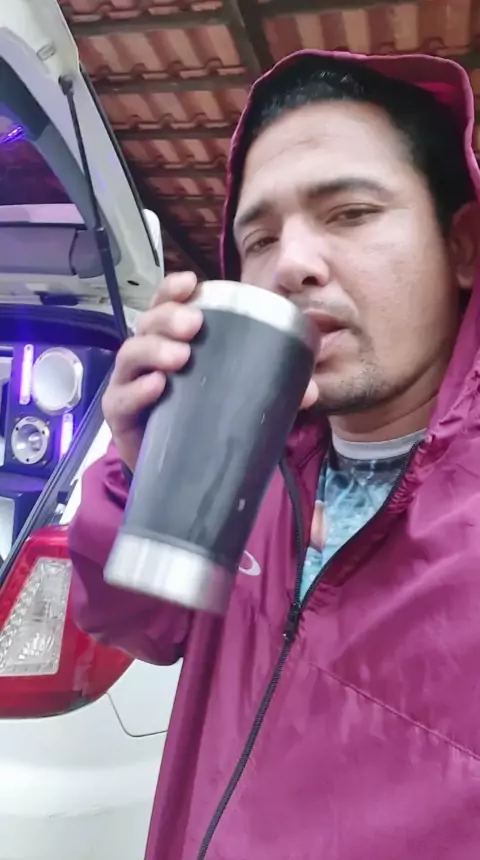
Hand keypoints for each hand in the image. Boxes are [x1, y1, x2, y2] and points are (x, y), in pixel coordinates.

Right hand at [103, 271, 317, 471]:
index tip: (191, 283)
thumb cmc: (202, 422)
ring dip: (153, 350)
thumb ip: (272, 392)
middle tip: (194, 325)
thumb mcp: (235, 400)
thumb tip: (310, 390)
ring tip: (179, 357)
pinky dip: (137, 391)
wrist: (179, 474)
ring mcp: (129, 386)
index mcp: (171, 343)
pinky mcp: (121, 418)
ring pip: (130, 356)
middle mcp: (146, 359)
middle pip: (147, 324)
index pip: (166, 306)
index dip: (172, 290)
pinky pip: (121, 400)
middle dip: (168, 318)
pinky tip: (157, 386)